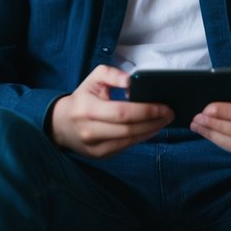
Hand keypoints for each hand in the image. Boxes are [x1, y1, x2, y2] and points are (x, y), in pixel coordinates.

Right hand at [49, 64, 172, 157]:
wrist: (61, 124)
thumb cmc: (82, 98)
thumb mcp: (92, 79)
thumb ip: (112, 74)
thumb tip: (132, 82)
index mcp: (87, 110)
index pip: (122, 113)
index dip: (145, 110)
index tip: (164, 106)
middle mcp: (89, 131)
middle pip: (129, 129)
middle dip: (154, 122)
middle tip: (169, 113)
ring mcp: (95, 147)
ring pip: (130, 140)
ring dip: (151, 131)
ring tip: (164, 120)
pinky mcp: (100, 155)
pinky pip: (126, 146)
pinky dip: (141, 137)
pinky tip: (150, 128)